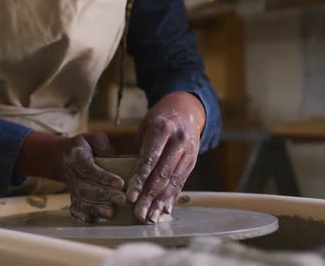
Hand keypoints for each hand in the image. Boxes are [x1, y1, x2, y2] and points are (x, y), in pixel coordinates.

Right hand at [17, 132, 125, 221]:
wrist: (61, 156)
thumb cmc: (84, 147)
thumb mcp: (94, 138)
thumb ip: (103, 145)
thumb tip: (114, 159)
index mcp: (76, 156)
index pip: (89, 168)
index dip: (103, 177)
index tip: (120, 183)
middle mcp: (71, 172)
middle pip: (84, 187)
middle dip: (104, 195)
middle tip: (121, 199)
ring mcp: (70, 186)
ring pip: (80, 199)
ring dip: (95, 207)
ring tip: (111, 213)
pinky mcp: (72, 196)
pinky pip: (74, 207)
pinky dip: (82, 215)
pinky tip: (92, 220)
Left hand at [126, 92, 205, 222]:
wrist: (187, 109)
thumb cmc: (158, 119)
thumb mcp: (145, 126)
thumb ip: (140, 149)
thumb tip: (131, 177)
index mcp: (162, 129)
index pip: (149, 158)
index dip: (140, 179)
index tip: (130, 196)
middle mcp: (178, 140)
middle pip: (162, 173)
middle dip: (150, 196)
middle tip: (139, 213)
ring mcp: (189, 151)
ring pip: (174, 180)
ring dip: (161, 201)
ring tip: (150, 217)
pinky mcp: (194, 160)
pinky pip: (182, 181)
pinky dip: (172, 197)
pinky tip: (165, 209)